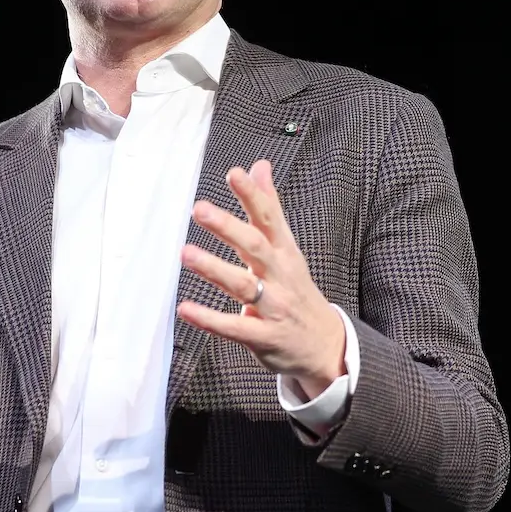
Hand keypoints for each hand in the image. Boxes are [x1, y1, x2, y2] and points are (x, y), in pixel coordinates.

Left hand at [178, 160, 345, 398]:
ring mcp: (274, 307)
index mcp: (285, 252)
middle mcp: (281, 276)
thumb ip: (269, 209)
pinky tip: (185, 309)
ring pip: (245, 286)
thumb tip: (259, 166)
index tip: (235, 173)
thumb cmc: (297, 291)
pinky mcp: (264, 337)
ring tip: (186, 253)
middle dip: (229, 228)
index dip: (253, 196)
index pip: (270, 218)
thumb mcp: (287, 248)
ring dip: (215, 269)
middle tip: (200, 210)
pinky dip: (210, 319)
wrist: (325, 345)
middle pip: (257, 247)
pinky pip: (235, 328)